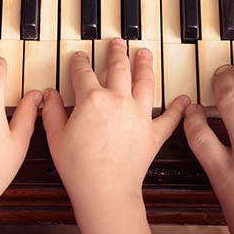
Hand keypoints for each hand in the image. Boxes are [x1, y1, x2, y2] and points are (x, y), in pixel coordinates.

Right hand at [41, 39, 186, 233]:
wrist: (105, 190)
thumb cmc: (77, 167)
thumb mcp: (55, 136)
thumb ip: (51, 111)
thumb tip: (48, 95)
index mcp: (92, 99)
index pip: (84, 72)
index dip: (80, 61)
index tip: (79, 56)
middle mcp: (119, 100)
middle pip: (119, 68)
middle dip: (117, 52)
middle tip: (118, 43)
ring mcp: (139, 115)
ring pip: (145, 82)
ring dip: (146, 65)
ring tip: (145, 53)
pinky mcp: (154, 133)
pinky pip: (170, 118)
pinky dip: (178, 109)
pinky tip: (185, 100)